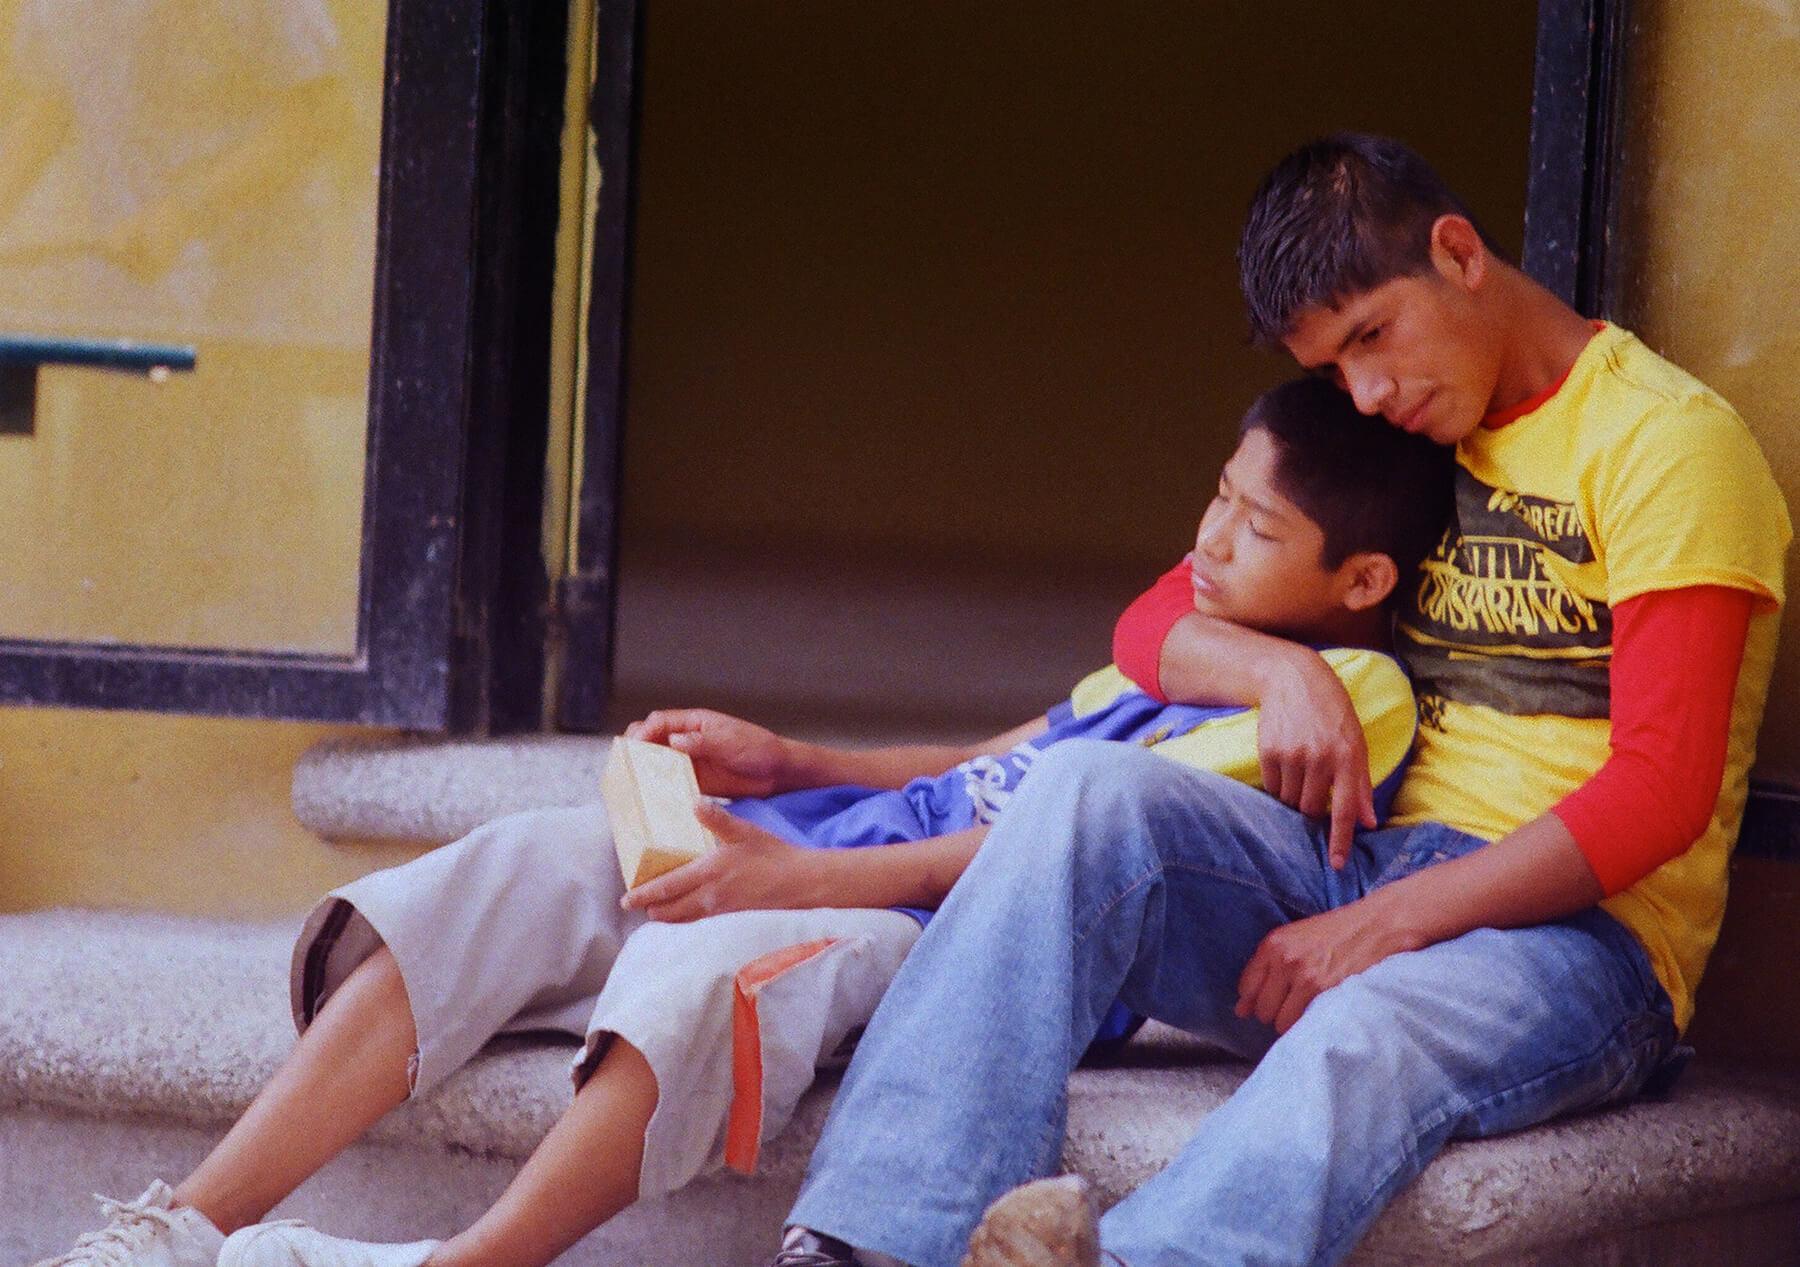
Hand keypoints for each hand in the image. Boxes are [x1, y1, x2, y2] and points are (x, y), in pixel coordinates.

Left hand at [619, 802, 816, 921]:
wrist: (801, 883)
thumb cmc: (774, 855)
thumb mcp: (744, 831)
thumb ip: (717, 819)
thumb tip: (694, 802)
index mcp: (709, 872)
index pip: (667, 888)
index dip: (644, 895)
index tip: (626, 899)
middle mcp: (710, 896)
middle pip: (670, 910)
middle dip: (651, 909)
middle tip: (637, 905)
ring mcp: (721, 910)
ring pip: (684, 919)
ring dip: (667, 916)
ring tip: (657, 911)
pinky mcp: (732, 917)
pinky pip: (701, 922)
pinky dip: (687, 919)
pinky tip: (688, 914)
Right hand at [623, 708, 792, 797]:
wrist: (776, 772)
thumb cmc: (757, 748)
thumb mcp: (730, 741)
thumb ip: (702, 741)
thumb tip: (674, 739)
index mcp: (694, 723)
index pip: (660, 722)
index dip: (644, 732)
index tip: (635, 745)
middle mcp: (687, 740)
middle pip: (651, 739)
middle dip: (635, 748)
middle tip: (625, 764)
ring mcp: (689, 761)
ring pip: (656, 761)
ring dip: (642, 769)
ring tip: (629, 781)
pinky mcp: (694, 781)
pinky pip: (670, 782)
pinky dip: (657, 787)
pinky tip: (650, 796)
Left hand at [1234, 899, 1421, 1033]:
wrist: (1375, 926)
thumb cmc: (1335, 933)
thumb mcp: (1294, 940)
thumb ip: (1266, 970)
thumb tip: (1240, 1010)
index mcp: (1273, 944)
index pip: (1246, 987)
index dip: (1254, 1000)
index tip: (1269, 1000)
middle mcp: (1284, 960)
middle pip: (1261, 1009)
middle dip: (1273, 1012)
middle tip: (1293, 1004)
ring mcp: (1305, 976)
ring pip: (1279, 1022)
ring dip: (1290, 1022)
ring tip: (1307, 1009)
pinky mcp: (1325, 990)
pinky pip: (1301, 1024)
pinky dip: (1307, 1025)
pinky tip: (1318, 1013)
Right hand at [1255, 653, 1375, 867]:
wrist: (1294, 680)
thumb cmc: (1332, 714)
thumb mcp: (1356, 743)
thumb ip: (1361, 784)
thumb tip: (1369, 822)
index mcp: (1348, 758)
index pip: (1345, 810)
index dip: (1341, 840)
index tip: (1337, 865)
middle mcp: (1321, 758)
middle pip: (1312, 809)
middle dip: (1312, 810)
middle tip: (1313, 793)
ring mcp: (1293, 755)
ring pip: (1291, 800)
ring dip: (1294, 797)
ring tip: (1300, 774)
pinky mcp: (1269, 751)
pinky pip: (1273, 787)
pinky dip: (1279, 785)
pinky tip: (1285, 765)